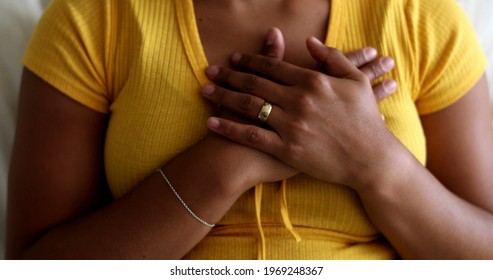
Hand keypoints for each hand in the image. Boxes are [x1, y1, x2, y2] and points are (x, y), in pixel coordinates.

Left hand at [202, 37, 400, 188]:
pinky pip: (251, 136)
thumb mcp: (356, 82)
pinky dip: (229, 127)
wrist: (371, 159)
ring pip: (249, 106)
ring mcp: (291, 125)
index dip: (250, 60)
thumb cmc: (366, 119)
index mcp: (313, 81)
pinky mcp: (287, 150)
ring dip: (223, 96)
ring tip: (205, 91)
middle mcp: (298, 101)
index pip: (273, 65)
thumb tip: (310, 41)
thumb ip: (333, 58)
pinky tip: (212, 122)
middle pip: (255, 83)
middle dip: (229, 75)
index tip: (234, 58)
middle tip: (210, 71)